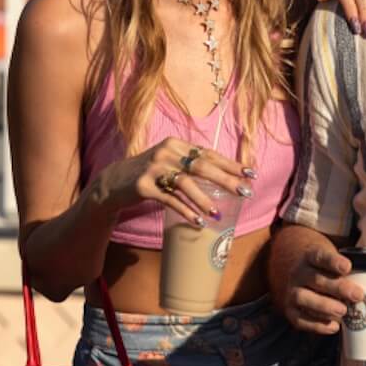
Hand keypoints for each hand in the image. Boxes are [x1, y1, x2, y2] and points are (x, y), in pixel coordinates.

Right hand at [93, 137, 253, 225]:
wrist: (114, 182)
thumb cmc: (150, 173)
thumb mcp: (170, 162)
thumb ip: (192, 163)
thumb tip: (226, 174)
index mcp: (176, 144)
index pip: (209, 154)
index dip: (231, 164)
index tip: (251, 173)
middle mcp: (166, 152)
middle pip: (202, 166)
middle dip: (226, 180)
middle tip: (245, 193)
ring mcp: (153, 168)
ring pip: (185, 183)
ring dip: (204, 200)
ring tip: (218, 213)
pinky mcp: (143, 186)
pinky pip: (169, 199)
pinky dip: (185, 210)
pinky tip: (198, 221)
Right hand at [281, 243, 365, 334]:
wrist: (303, 279)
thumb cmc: (328, 273)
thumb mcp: (335, 264)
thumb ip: (350, 273)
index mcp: (310, 257)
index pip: (320, 256)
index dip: (333, 261)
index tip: (348, 267)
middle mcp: (298, 273)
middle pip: (316, 279)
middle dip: (338, 288)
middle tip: (357, 295)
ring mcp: (292, 292)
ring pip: (303, 298)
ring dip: (325, 306)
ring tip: (343, 311)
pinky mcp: (291, 311)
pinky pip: (300, 319)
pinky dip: (317, 325)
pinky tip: (334, 326)